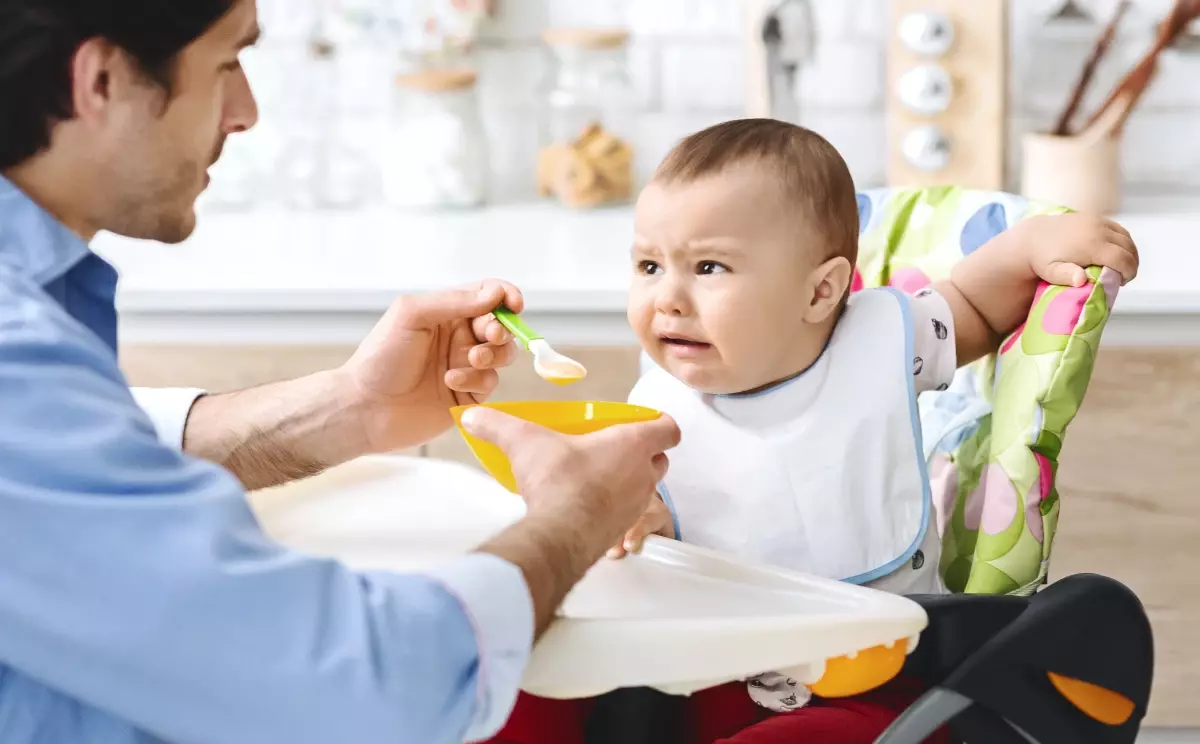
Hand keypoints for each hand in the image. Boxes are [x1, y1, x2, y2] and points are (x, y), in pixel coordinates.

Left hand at [341, 280, 523, 452]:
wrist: (366, 407)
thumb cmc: (381, 356)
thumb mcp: (412, 315)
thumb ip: (454, 301)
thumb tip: (494, 294)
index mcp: (446, 311)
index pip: (487, 295)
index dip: (506, 296)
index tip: (514, 304)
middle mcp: (459, 336)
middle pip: (501, 325)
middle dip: (501, 329)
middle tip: (487, 336)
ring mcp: (465, 366)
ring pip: (503, 355)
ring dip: (493, 355)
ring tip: (471, 360)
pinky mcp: (468, 395)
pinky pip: (490, 383)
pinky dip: (476, 380)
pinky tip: (451, 382)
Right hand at [459, 406, 680, 559]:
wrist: (559, 535)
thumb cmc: (558, 482)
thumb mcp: (523, 442)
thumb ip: (497, 425)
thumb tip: (472, 416)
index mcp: (632, 444)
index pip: (668, 428)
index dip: (660, 424)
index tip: (643, 423)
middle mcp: (643, 474)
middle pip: (659, 459)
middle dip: (642, 453)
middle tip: (612, 448)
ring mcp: (635, 505)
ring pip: (646, 488)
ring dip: (629, 482)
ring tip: (598, 478)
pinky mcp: (622, 529)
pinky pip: (629, 515)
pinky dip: (615, 508)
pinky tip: (589, 506)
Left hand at [1018, 213, 1138, 287]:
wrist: (1032, 236)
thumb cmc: (1042, 259)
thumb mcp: (1051, 271)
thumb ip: (1066, 276)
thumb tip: (1080, 280)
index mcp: (1091, 244)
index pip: (1123, 258)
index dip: (1129, 271)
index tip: (1124, 282)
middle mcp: (1098, 229)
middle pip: (1128, 247)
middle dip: (1131, 263)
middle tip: (1124, 277)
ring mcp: (1097, 220)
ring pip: (1126, 237)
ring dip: (1129, 252)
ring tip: (1121, 266)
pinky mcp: (1094, 216)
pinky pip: (1117, 228)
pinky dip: (1122, 241)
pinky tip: (1116, 252)